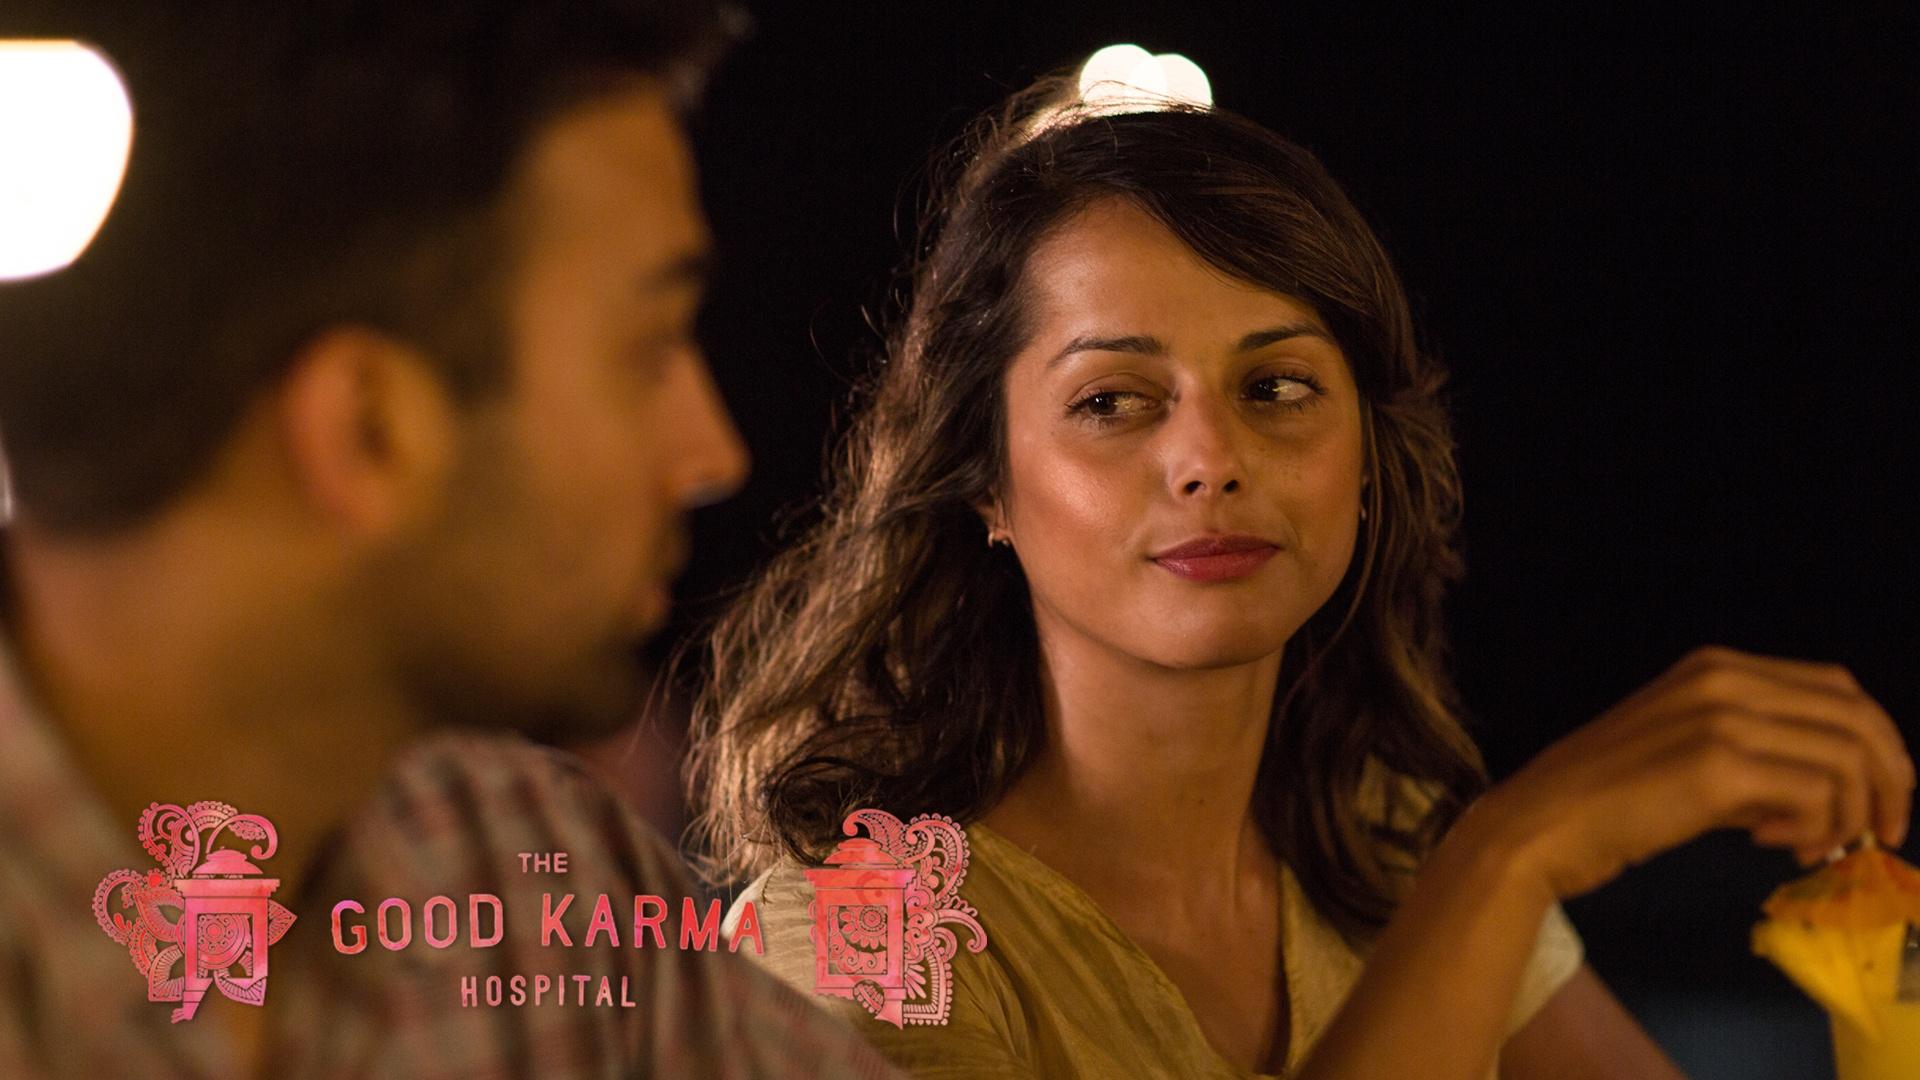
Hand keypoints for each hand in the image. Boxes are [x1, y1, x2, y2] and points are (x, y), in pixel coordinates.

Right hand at [1462, 645, 1915, 900]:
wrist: (1541, 825)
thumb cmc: (1606, 802)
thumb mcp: (1687, 756)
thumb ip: (1752, 756)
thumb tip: (1823, 794)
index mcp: (1716, 668)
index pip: (1837, 688)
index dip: (1878, 743)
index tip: (1880, 799)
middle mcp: (1724, 678)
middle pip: (1856, 716)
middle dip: (1890, 780)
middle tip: (1882, 834)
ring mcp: (1721, 718)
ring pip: (1846, 756)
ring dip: (1852, 813)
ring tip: (1814, 849)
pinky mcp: (1718, 766)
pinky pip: (1815, 793)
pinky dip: (1815, 828)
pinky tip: (1773, 846)